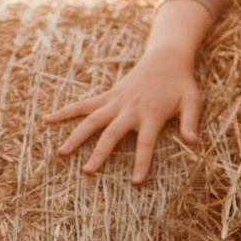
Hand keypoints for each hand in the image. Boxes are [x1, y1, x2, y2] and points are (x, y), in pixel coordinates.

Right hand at [41, 0, 215, 183]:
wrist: (165, 58)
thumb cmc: (181, 84)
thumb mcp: (193, 101)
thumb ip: (191, 121)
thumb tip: (193, 142)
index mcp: (151, 114)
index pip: (146, 143)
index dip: (142, 162)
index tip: (136, 182)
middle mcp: (130, 109)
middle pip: (112, 133)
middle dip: (99, 152)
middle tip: (87, 171)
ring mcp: (115, 102)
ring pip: (91, 120)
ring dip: (75, 135)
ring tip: (61, 153)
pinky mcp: (106, 96)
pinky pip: (83, 105)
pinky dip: (64, 112)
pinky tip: (46, 119)